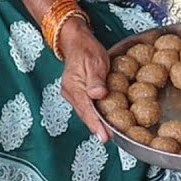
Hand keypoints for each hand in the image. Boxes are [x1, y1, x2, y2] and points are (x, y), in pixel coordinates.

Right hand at [58, 18, 110, 141]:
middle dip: (97, 128)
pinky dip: (95, 114)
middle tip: (109, 139)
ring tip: (108, 134)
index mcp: (74, 86)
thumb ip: (95, 79)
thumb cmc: (86, 49)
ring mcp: (73, 94)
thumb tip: (98, 95)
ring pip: (85, 112)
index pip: (87, 110)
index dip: (96, 125)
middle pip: (85, 114)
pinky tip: (103, 120)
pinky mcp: (78, 93)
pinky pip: (87, 106)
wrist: (76, 42)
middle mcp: (71, 93)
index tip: (104, 136)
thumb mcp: (95, 61)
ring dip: (96, 123)